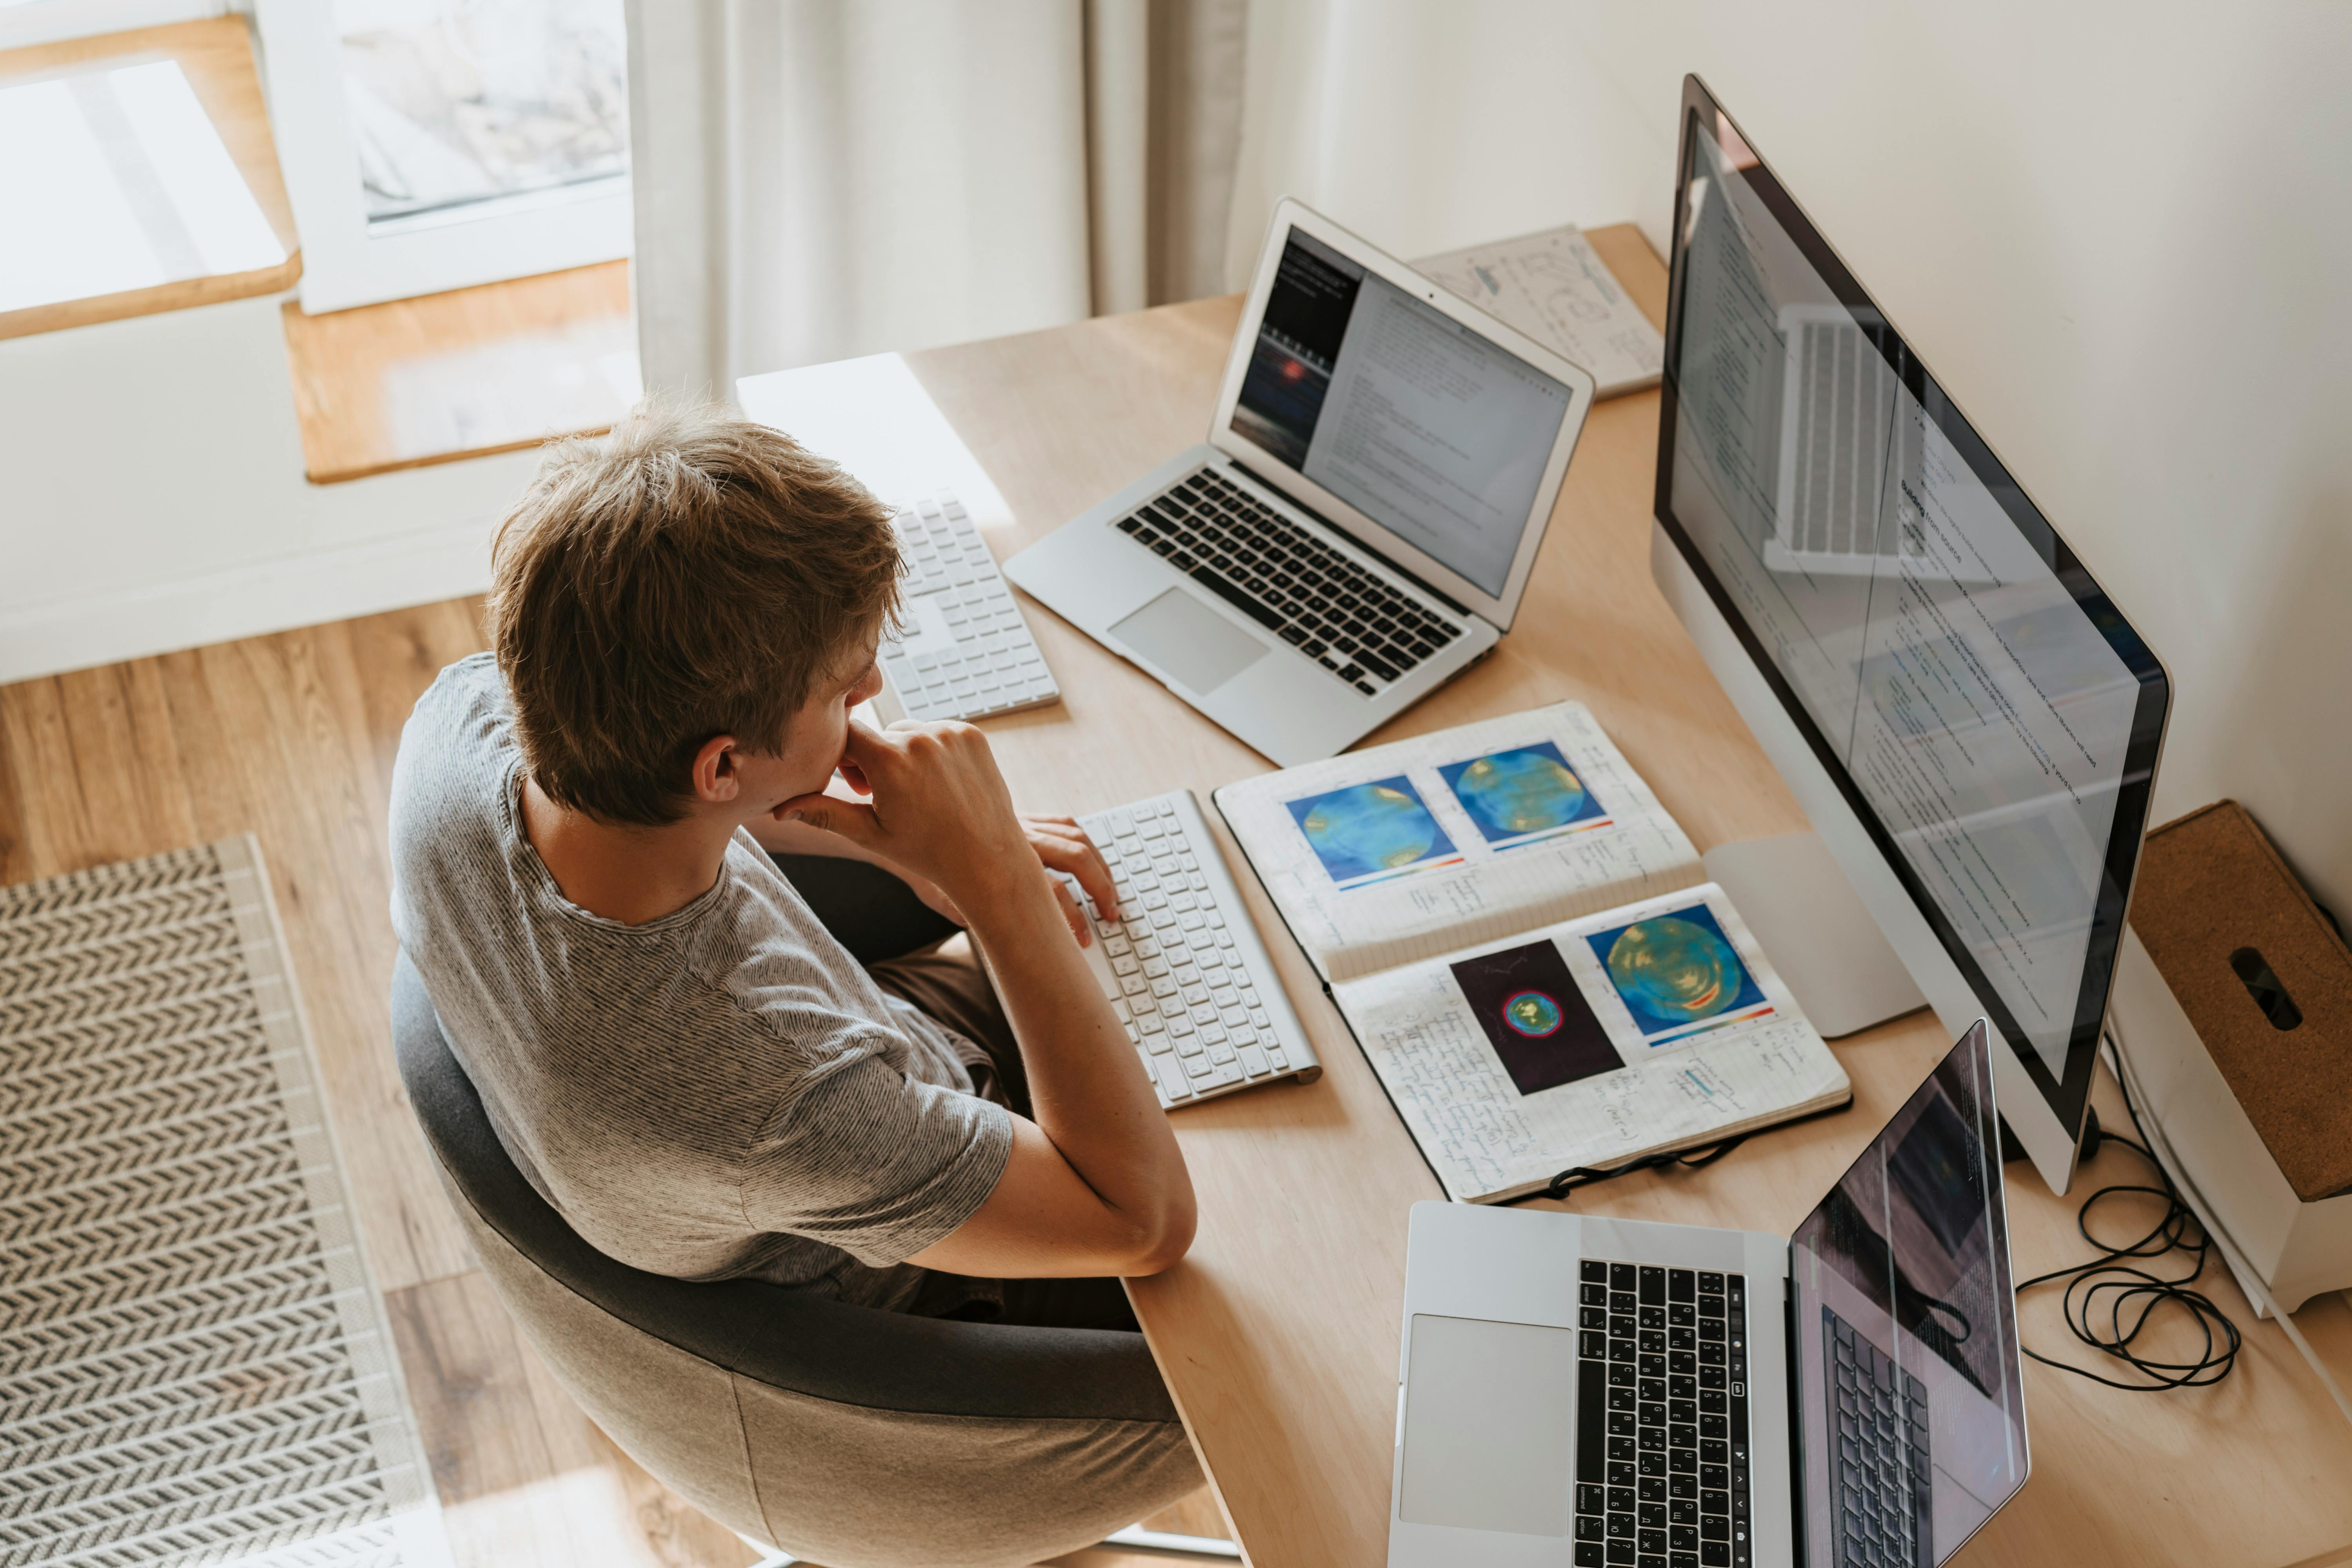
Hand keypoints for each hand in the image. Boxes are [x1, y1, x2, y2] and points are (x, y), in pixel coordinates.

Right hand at [776, 722, 1119, 943]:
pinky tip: (941, 784)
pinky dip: (933, 751)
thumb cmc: (925, 852)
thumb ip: (823, 813)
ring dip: (904, 754)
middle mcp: (920, 738)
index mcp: (890, 761)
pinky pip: (937, 732)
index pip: (846, 733)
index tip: (857, 786)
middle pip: (877, 734)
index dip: (844, 757)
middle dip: (874, 759)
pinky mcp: (971, 734)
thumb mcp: (870, 834)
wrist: (987, 859)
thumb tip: (778, 810)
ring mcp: (950, 733)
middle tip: (886, 797)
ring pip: (907, 732)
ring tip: (917, 792)